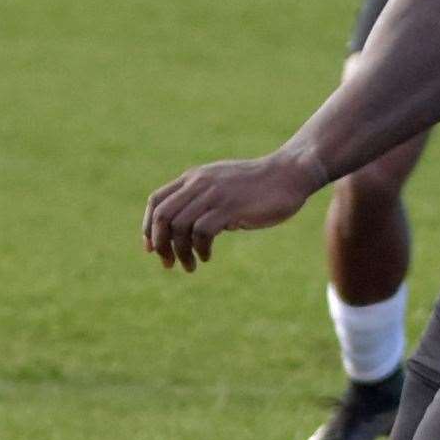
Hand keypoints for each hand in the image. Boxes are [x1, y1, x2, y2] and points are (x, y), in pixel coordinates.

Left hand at [143, 151, 323, 271]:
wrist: (290, 174)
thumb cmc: (260, 185)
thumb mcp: (224, 186)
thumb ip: (203, 199)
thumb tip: (185, 229)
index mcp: (196, 177)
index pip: (156, 201)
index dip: (148, 227)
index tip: (153, 248)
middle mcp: (200, 182)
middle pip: (162, 216)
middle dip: (160, 244)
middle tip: (168, 263)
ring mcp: (215, 194)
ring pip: (179, 227)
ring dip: (180, 252)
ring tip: (190, 265)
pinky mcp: (230, 207)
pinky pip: (201, 232)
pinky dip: (199, 249)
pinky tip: (207, 257)